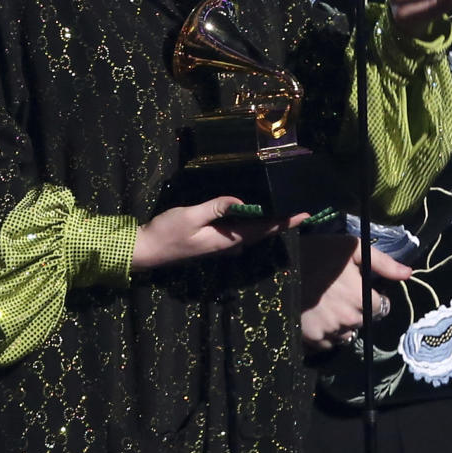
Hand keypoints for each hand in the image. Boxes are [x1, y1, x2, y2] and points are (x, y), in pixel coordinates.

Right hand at [131, 197, 307, 270]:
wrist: (147, 251)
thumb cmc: (167, 233)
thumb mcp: (190, 216)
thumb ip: (216, 208)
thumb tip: (241, 200)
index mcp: (226, 239)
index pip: (262, 230)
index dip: (283, 222)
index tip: (304, 215)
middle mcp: (228, 245)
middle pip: (261, 233)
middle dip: (281, 222)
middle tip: (301, 209)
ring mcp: (221, 245)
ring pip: (252, 233)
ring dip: (269, 223)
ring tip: (284, 209)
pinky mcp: (214, 242)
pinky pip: (241, 232)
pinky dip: (253, 223)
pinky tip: (254, 212)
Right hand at [299, 234, 411, 351]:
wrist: (279, 266)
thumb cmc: (318, 252)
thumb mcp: (352, 248)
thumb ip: (383, 262)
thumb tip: (409, 274)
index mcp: (362, 298)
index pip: (381, 308)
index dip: (374, 297)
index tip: (360, 288)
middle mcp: (349, 319)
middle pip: (364, 321)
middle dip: (358, 310)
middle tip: (341, 294)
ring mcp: (330, 331)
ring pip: (347, 335)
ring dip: (343, 324)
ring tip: (328, 305)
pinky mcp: (312, 339)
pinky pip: (328, 343)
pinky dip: (326, 334)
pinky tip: (317, 315)